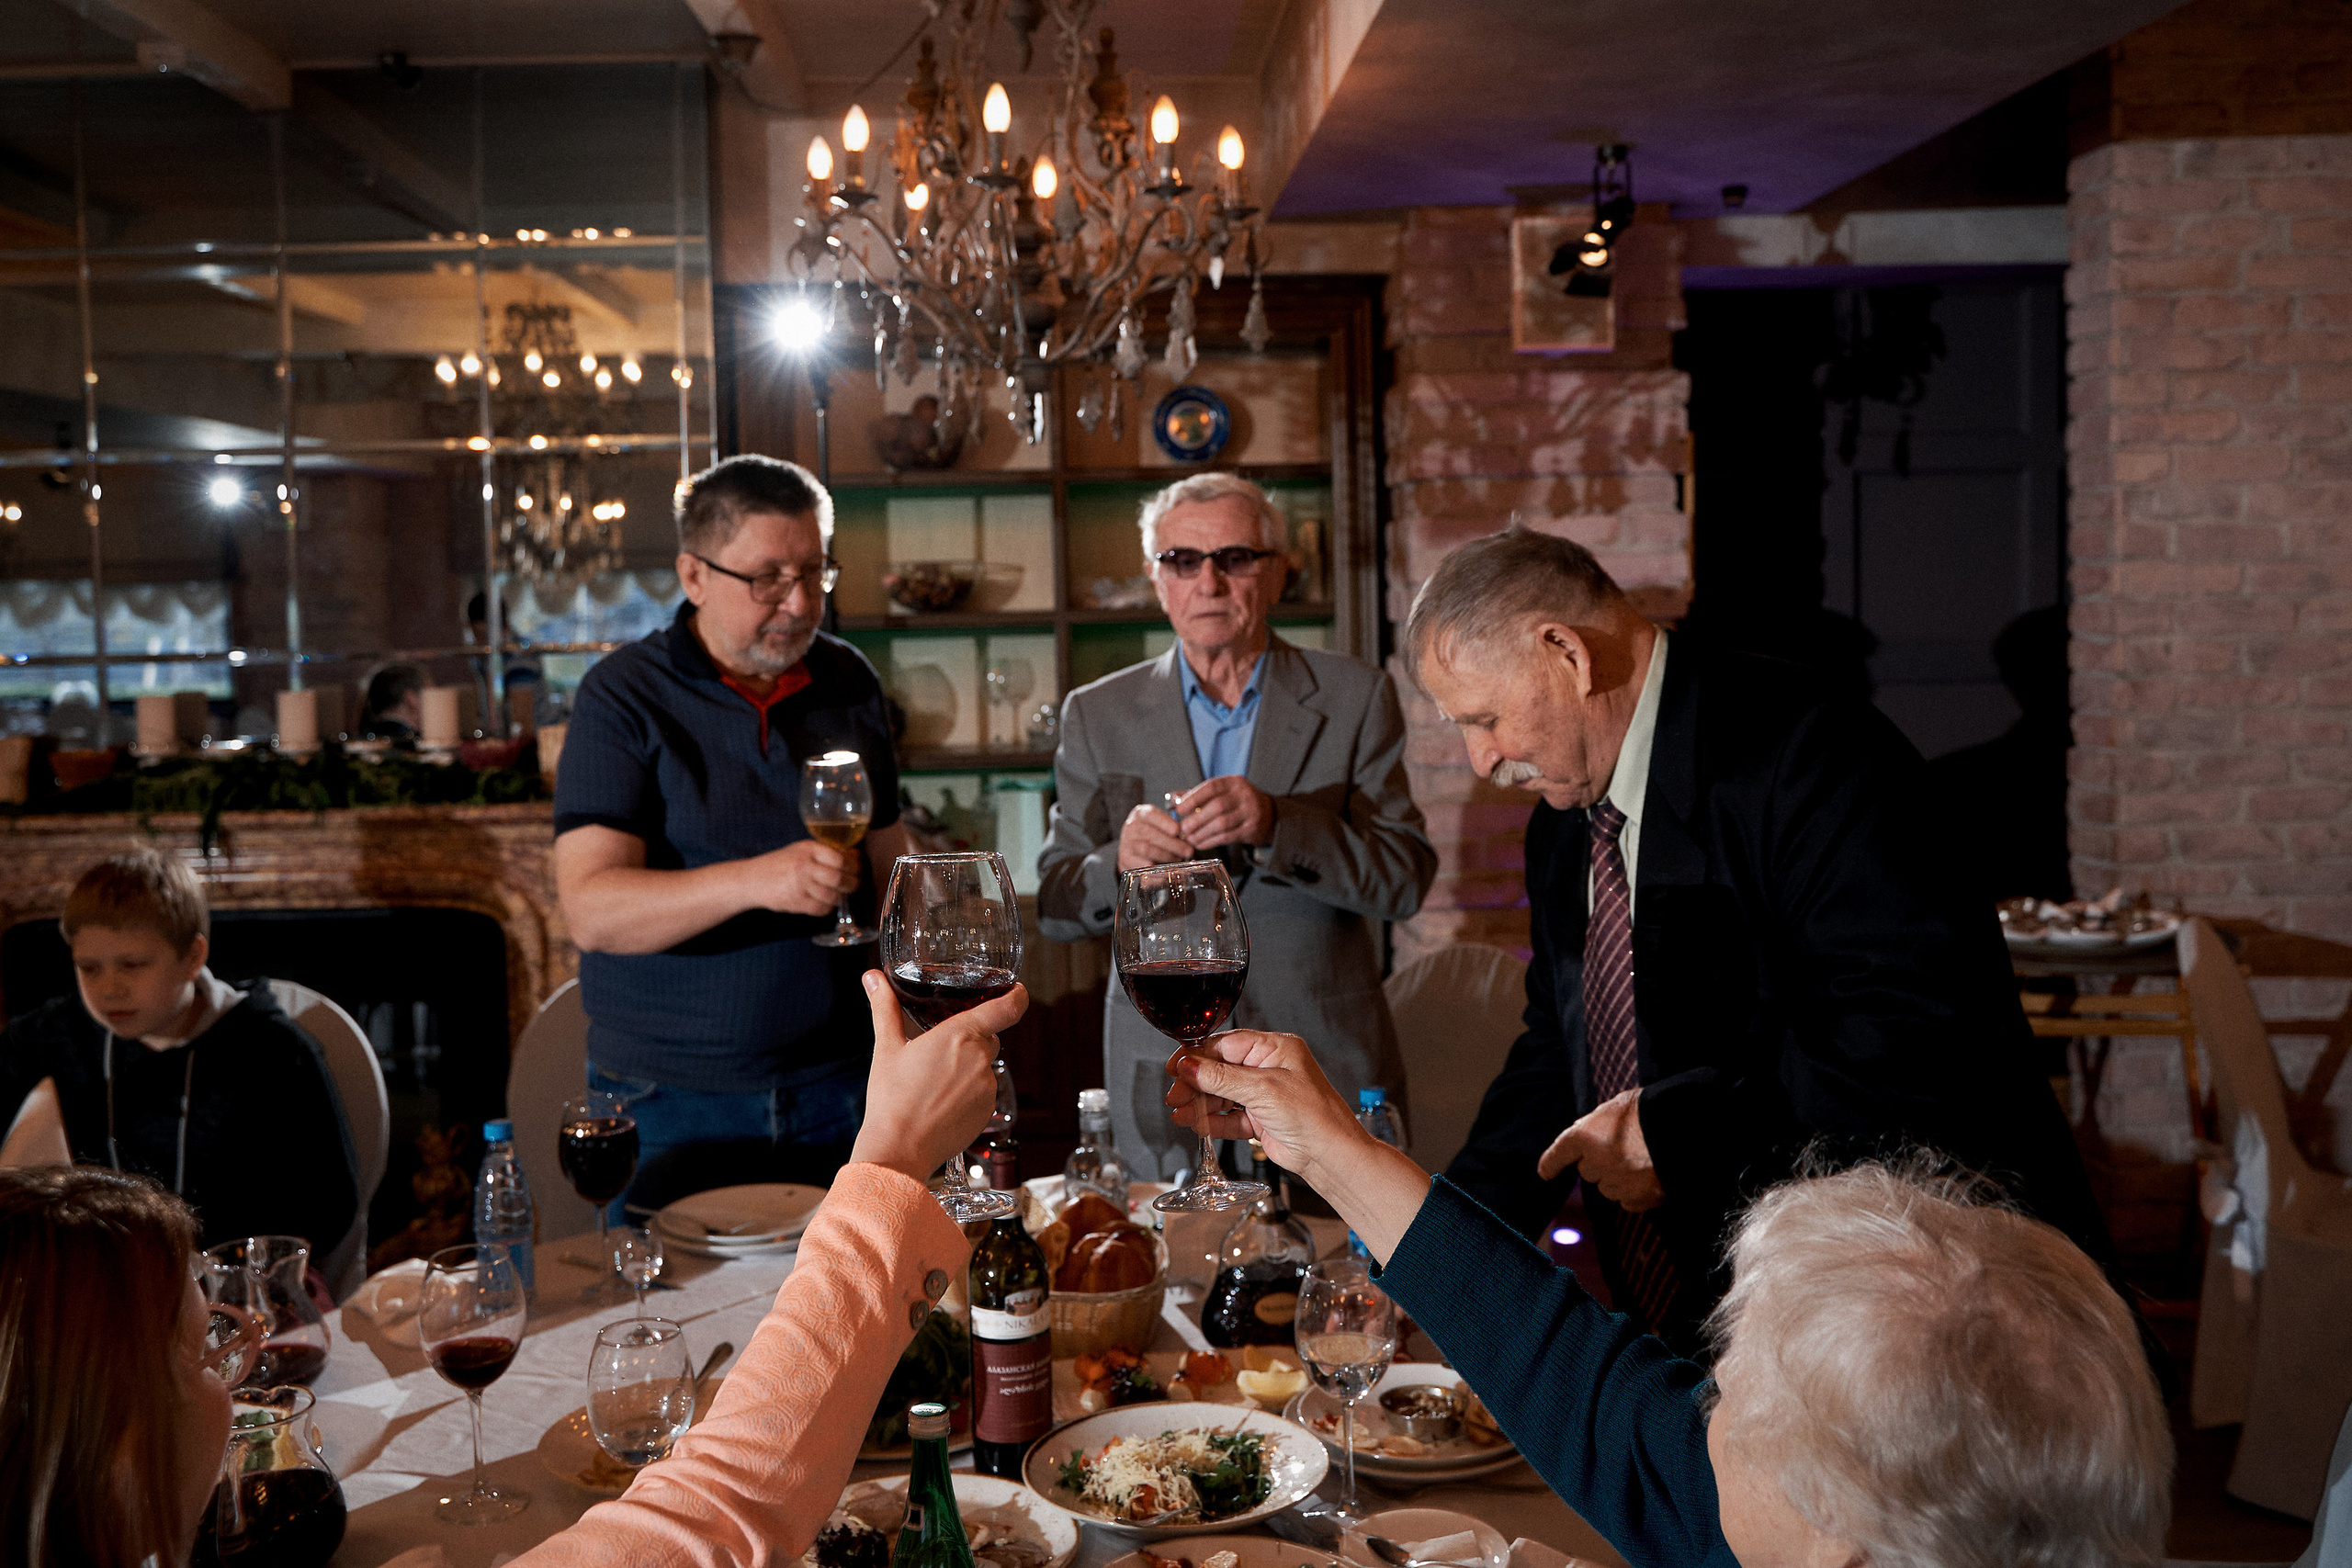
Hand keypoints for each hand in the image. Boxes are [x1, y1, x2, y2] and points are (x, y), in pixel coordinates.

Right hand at [752, 839, 858, 916]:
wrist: (752, 879)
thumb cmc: (779, 864)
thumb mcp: (800, 850)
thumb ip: (824, 853)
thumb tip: (854, 856)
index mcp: (808, 849)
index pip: (840, 858)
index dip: (854, 865)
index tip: (857, 868)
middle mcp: (804, 866)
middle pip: (839, 878)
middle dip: (852, 883)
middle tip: (854, 884)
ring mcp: (800, 885)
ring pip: (833, 896)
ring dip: (840, 897)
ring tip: (839, 893)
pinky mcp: (796, 903)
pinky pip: (821, 909)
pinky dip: (827, 907)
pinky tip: (824, 902)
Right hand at [850, 971, 1028, 1182]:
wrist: (899, 1148)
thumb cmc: (892, 1098)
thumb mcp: (886, 1048)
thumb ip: (884, 1008)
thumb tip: (873, 977)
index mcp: (960, 1035)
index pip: (1006, 1007)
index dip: (1016, 995)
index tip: (1016, 989)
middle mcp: (980, 1059)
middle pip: (989, 1036)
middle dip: (970, 1038)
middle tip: (940, 1048)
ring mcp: (987, 1087)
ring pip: (984, 1065)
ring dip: (967, 1067)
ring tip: (934, 1081)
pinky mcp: (988, 1111)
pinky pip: (983, 1092)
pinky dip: (968, 1092)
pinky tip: (942, 1101)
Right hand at [1117, 803, 1195, 872]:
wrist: (1132, 848)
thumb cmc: (1152, 834)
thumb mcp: (1160, 823)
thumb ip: (1173, 826)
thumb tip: (1190, 835)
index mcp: (1141, 814)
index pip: (1151, 815)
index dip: (1165, 822)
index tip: (1178, 831)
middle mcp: (1131, 827)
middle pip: (1151, 835)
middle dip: (1172, 844)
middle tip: (1188, 851)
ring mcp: (1126, 843)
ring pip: (1148, 850)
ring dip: (1167, 856)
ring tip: (1179, 859)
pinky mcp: (1125, 859)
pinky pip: (1142, 866)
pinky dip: (1157, 869)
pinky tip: (1168, 870)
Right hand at [1163, 1030, 1364, 1184]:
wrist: (1330, 1155)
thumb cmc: (1313, 1115)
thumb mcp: (1263, 1089)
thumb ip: (1222, 1077)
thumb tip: (1189, 1065)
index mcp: (1274, 1048)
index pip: (1226, 1045)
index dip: (1198, 1056)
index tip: (1176, 1068)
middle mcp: (1268, 1068)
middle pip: (1220, 1070)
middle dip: (1196, 1083)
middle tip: (1175, 1095)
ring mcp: (1265, 1094)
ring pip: (1222, 1095)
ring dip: (1200, 1104)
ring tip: (1180, 1113)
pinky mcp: (1261, 1119)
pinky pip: (1230, 1117)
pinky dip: (1212, 1120)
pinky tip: (1195, 1123)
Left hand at [1173, 775, 1272, 850]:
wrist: (1268, 815)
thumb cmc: (1236, 803)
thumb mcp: (1221, 793)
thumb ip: (1198, 795)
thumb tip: (1173, 798)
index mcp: (1233, 782)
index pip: (1212, 787)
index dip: (1193, 798)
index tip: (1179, 809)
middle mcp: (1244, 795)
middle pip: (1217, 806)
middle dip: (1197, 819)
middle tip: (1182, 829)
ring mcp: (1250, 812)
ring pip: (1222, 823)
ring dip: (1202, 833)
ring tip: (1190, 838)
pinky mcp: (1252, 829)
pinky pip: (1228, 837)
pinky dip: (1211, 841)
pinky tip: (1201, 844)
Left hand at [1535, 1089, 1663, 1210]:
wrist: (1685, 1129)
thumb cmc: (1652, 1109)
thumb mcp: (1618, 1104)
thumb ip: (1598, 1120)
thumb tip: (1587, 1132)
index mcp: (1586, 1135)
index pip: (1560, 1153)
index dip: (1551, 1164)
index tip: (1545, 1173)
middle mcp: (1596, 1163)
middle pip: (1587, 1171)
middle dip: (1599, 1162)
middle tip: (1622, 1148)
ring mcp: (1616, 1184)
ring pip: (1607, 1187)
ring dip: (1617, 1179)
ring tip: (1641, 1161)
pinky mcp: (1636, 1199)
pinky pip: (1627, 1200)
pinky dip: (1635, 1193)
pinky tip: (1649, 1176)